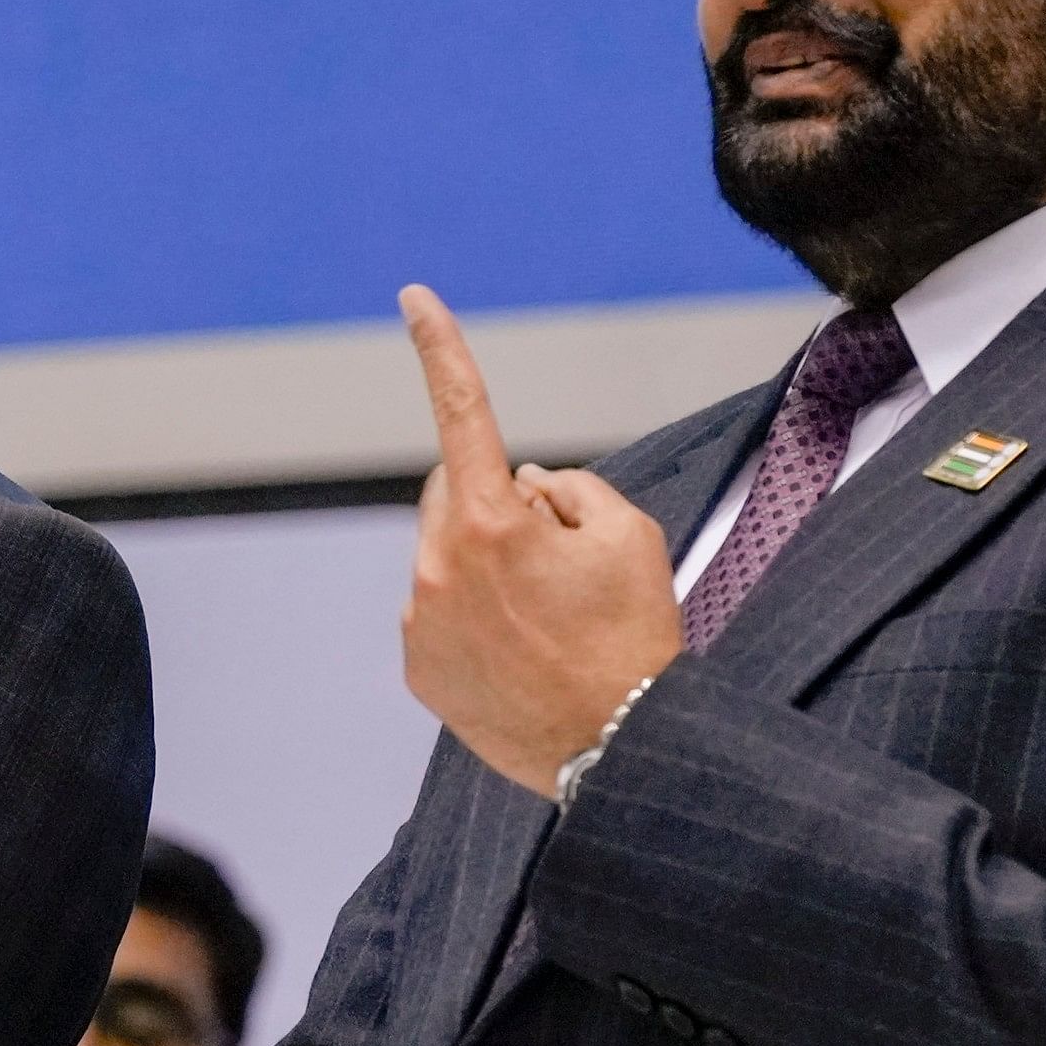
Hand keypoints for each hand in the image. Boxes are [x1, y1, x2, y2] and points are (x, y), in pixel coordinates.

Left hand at [397, 286, 686, 796]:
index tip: (412, 295)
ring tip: (545, 621)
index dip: (439, 348)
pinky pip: (437, 611)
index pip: (462, 412)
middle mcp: (438, 564)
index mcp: (491, 521)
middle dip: (496, 503)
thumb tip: (524, 483)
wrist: (617, 749)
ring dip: (484, 565)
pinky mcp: (416, 665)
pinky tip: (520, 655)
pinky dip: (472, 617)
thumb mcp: (631, 536)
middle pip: (455, 493)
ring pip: (444, 556)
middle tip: (558, 558)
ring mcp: (420, 618)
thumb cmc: (632, 638)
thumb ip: (570, 488)